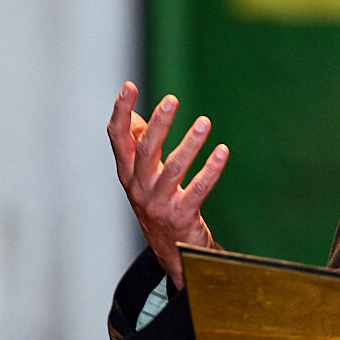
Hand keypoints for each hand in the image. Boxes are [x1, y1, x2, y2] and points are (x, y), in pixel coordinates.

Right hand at [107, 82, 226, 288]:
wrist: (172, 252)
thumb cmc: (158, 206)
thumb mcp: (142, 178)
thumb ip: (138, 147)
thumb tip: (132, 114)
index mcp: (127, 174)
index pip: (117, 138)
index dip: (120, 111)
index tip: (129, 86)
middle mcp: (138, 188)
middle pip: (145, 150)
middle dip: (159, 123)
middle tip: (172, 100)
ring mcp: (158, 204)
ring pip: (173, 168)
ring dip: (190, 143)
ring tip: (204, 122)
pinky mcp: (180, 216)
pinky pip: (198, 189)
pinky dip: (211, 169)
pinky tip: (222, 152)